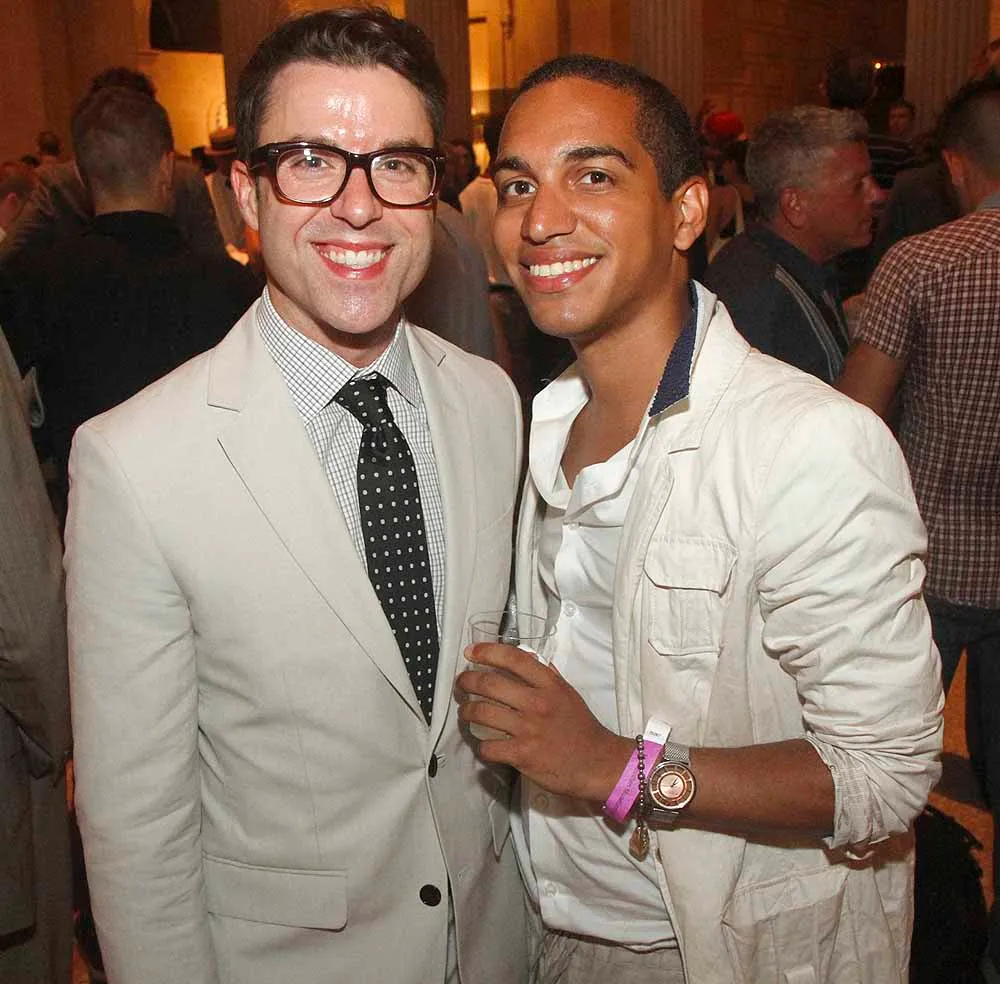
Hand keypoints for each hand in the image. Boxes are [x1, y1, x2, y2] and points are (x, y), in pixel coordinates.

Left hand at [456, 642, 632, 802]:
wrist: (597, 763)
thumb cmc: (582, 728)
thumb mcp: (568, 694)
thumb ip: (548, 677)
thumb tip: (529, 660)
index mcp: (549, 685)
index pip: (513, 658)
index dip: (487, 651)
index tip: (471, 652)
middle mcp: (537, 703)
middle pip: (489, 683)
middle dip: (467, 681)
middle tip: (461, 683)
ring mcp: (528, 729)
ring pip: (482, 713)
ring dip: (467, 711)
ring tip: (466, 712)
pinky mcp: (522, 755)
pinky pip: (489, 746)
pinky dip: (481, 745)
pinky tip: (483, 744)